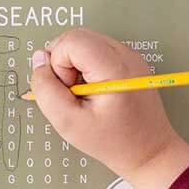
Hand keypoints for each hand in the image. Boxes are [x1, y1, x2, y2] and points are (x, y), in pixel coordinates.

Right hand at [27, 28, 188, 188]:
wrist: (149, 152)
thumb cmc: (111, 142)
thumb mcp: (68, 123)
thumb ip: (46, 89)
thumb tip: (38, 59)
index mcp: (115, 67)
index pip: (71, 41)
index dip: (58, 64)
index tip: (69, 91)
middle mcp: (125, 54)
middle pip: (76, 36)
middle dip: (63, 62)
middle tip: (73, 92)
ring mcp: (129, 55)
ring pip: (83, 41)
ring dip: (73, 65)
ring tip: (84, 93)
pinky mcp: (128, 60)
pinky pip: (94, 50)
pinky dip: (85, 66)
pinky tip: (93, 90)